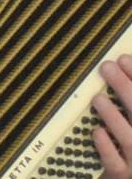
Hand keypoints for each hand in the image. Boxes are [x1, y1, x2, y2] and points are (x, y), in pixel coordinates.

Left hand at [94, 55, 131, 177]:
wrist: (130, 173)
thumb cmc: (131, 145)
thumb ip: (129, 100)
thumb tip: (120, 67)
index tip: (123, 58)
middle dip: (126, 88)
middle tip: (107, 67)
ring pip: (130, 139)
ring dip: (113, 116)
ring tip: (98, 98)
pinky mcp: (123, 177)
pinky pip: (115, 163)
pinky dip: (106, 146)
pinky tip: (97, 131)